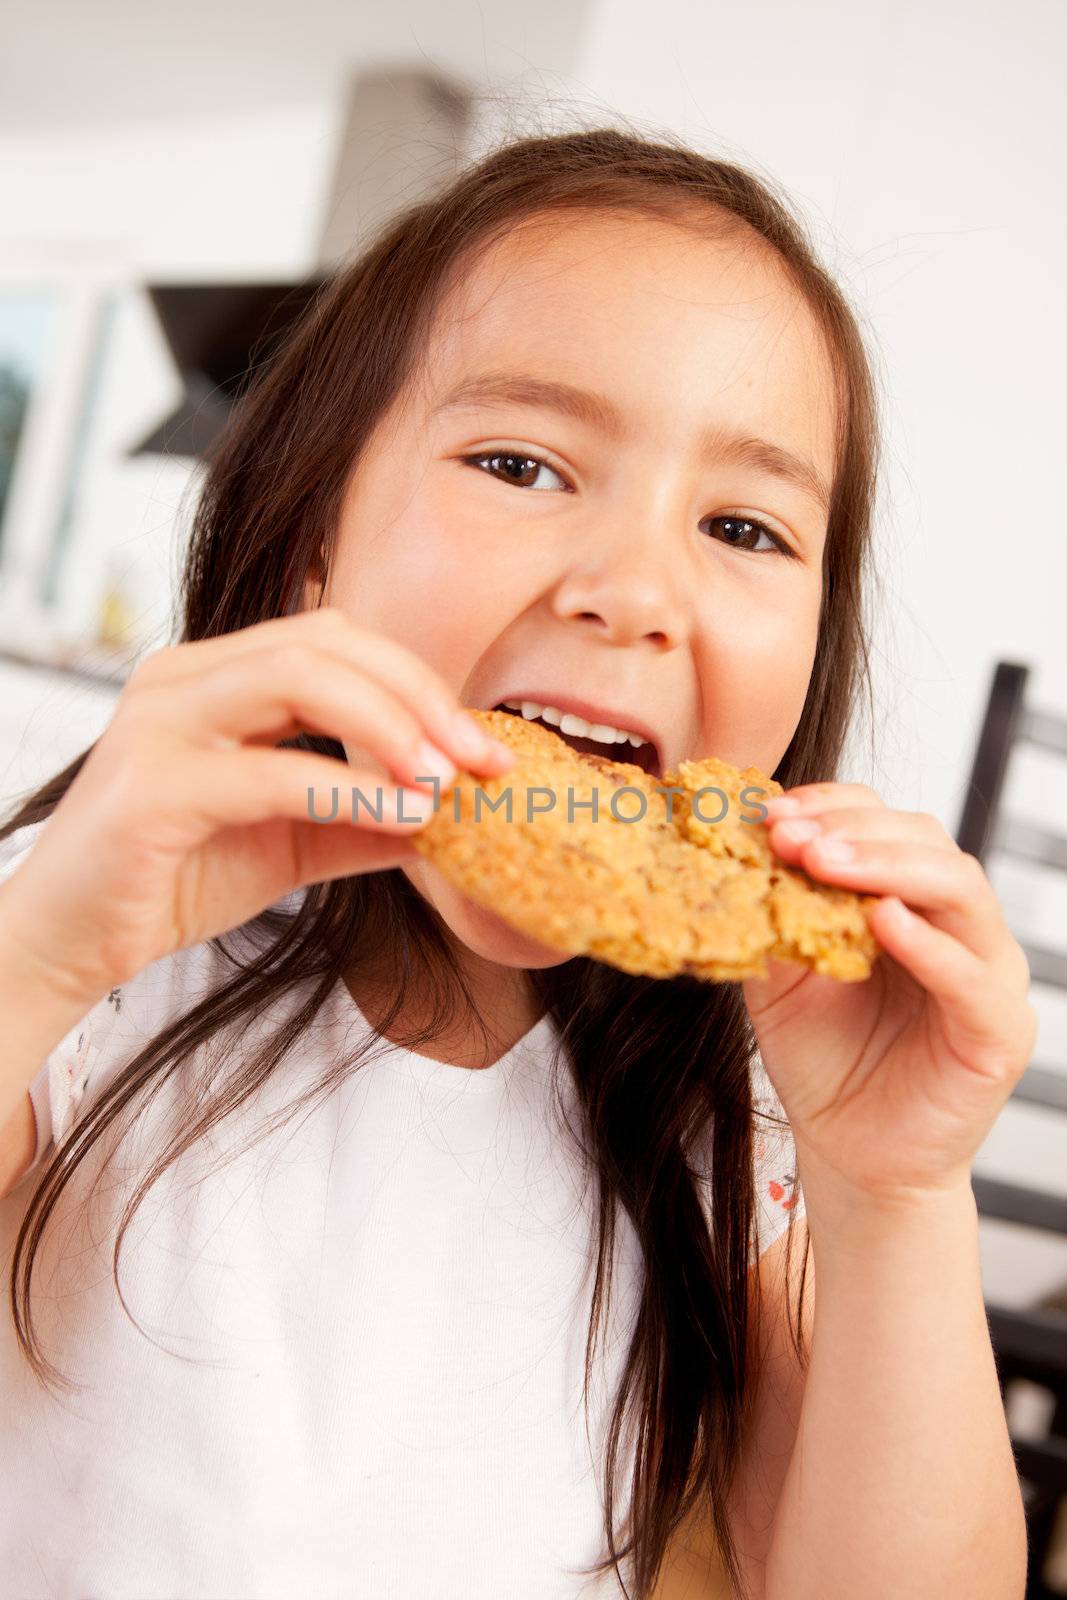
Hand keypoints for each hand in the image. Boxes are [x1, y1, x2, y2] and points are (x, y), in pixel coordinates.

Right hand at [0, 607, 514, 1009]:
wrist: (72, 943)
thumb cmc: (174, 878)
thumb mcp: (293, 841)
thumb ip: (364, 817)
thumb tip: (454, 812)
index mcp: (216, 674)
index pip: (336, 639)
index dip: (420, 683)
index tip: (486, 747)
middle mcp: (184, 677)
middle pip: (325, 642)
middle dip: (419, 696)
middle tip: (481, 759)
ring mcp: (161, 723)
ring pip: (297, 678)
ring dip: (389, 725)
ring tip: (444, 782)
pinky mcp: (150, 788)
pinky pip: (270, 772)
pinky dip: (348, 789)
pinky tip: (402, 817)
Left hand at [740, 782, 1037, 1211]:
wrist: (849, 1155)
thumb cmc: (824, 1060)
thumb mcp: (780, 974)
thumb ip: (771, 915)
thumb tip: (734, 851)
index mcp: (908, 899)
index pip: (886, 824)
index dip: (831, 808)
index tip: (771, 813)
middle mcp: (957, 926)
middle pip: (927, 842)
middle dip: (853, 831)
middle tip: (791, 836)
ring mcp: (987, 974)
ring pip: (959, 889)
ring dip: (886, 866)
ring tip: (822, 863)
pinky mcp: (998, 1031)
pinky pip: (972, 976)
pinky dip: (928, 944)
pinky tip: (880, 922)